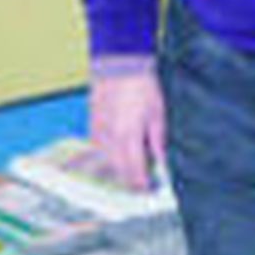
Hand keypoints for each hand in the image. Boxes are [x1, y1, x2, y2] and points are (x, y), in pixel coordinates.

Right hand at [87, 65, 166, 190]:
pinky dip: (107, 156)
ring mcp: (99, 131)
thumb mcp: (157, 115)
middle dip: (129, 182)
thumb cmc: (142, 87)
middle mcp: (111, 138)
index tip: (149, 190)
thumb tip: (162, 164)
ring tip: (129, 173)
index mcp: (129, 137)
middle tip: (141, 186)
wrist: (119, 64)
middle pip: (118, 172)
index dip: (142, 186)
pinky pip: (98, 148)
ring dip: (117, 170)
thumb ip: (158, 143)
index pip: (134, 173)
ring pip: (106, 162)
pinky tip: (116, 154)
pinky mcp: (92, 123)